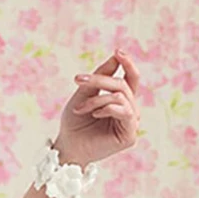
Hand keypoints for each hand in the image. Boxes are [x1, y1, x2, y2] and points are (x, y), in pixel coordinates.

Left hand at [54, 49, 140, 166]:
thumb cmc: (74, 122)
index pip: (131, 79)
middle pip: (123, 85)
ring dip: (97, 99)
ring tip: (81, 107)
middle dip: (101, 81)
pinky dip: (107, 109)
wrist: (67, 146)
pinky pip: (125, 112)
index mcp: (121, 100)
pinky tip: (95, 115)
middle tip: (79, 80)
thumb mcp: (84, 94)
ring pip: (121, 97)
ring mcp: (131, 123)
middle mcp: (129, 110)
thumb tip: (116, 56)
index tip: (118, 51)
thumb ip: (100, 77)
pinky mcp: (130, 136)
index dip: (127, 64)